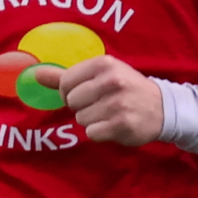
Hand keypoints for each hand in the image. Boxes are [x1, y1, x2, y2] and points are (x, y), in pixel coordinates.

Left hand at [35, 55, 163, 144]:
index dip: (70, 92)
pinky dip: (101, 132)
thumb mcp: (100, 75)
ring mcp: (118, 103)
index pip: (65, 83)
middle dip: (82, 107)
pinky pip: (92, 133)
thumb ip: (65, 75)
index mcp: (104, 64)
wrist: (163, 108)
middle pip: (72, 102)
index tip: (86, 94)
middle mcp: (111, 81)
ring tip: (111, 114)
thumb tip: (34, 74)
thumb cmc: (126, 89)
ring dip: (93, 120)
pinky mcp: (122, 124)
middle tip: (102, 104)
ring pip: (81, 119)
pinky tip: (115, 125)